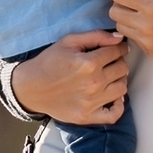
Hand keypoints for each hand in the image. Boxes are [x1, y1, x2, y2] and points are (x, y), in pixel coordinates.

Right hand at [8, 29, 128, 122]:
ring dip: (119, 80)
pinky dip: (118, 106)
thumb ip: (96, 36)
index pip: (118, 51)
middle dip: (119, 62)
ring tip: (110, 77)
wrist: (30, 87)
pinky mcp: (87, 116)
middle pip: (122, 69)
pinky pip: (114, 114)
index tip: (116, 49)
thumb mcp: (69, 41)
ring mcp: (91, 102)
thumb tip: (119, 38)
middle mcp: (93, 83)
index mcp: (89, 63)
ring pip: (122, 88)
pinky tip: (113, 97)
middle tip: (110, 62)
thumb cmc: (49, 62)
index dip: (119, 47)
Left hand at [102, 0, 152, 66]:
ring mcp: (145, 40)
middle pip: (114, 12)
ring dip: (123, 19)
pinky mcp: (148, 51)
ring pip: (120, 27)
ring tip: (137, 14)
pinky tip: (146, 27)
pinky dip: (133, 31)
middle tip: (127, 0)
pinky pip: (132, 39)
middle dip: (117, 4)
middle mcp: (145, 24)